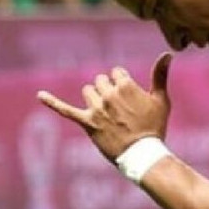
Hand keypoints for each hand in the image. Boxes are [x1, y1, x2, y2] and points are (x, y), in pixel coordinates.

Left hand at [37, 53, 172, 159]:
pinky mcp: (87, 123)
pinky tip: (39, 95)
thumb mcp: (161, 99)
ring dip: (95, 97)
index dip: (123, 84)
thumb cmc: (155, 126)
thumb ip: (160, 75)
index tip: (131, 99)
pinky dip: (51, 102)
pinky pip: (65, 110)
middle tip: (120, 109)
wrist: (143, 154)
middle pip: (100, 80)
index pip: (116, 73)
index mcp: (125, 85)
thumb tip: (168, 53)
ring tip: (107, 113)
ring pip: (88, 91)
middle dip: (108, 90)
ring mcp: (96, 109)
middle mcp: (109, 94)